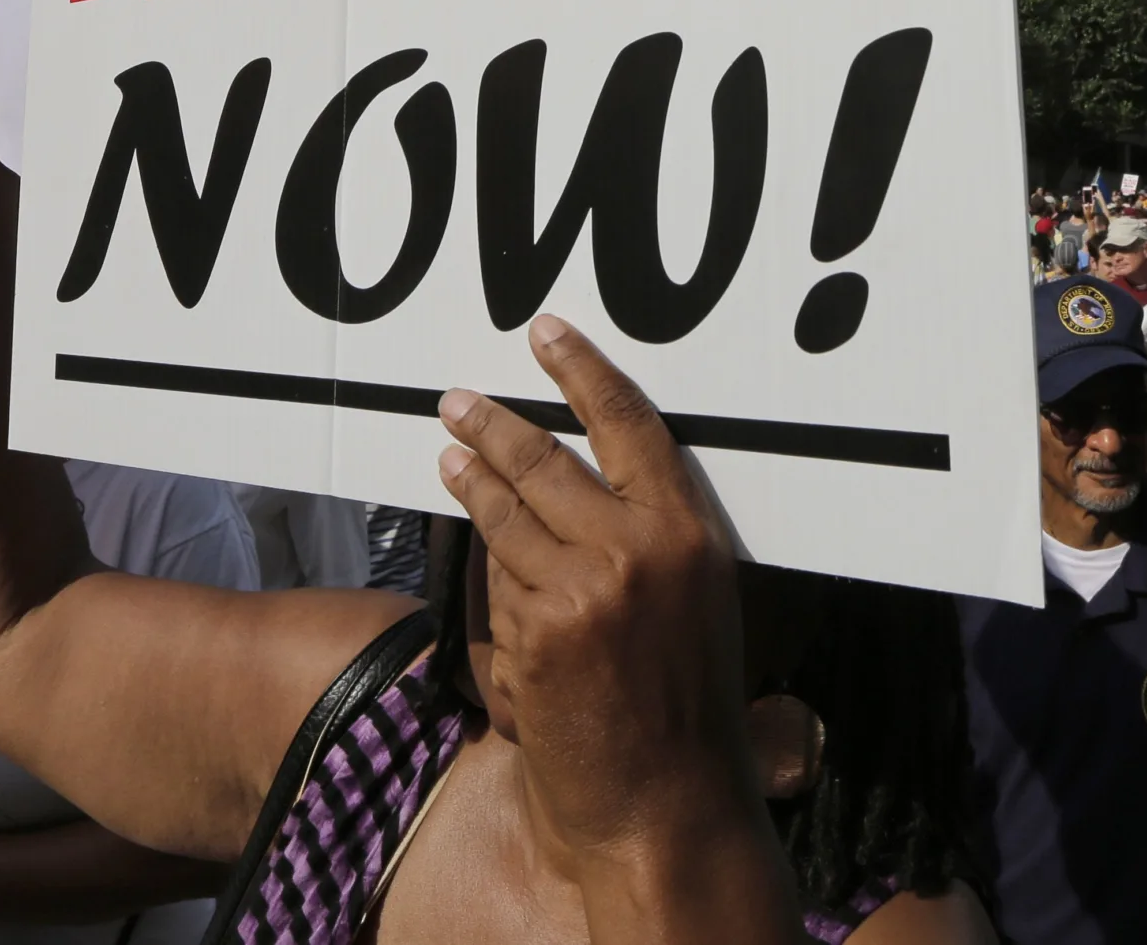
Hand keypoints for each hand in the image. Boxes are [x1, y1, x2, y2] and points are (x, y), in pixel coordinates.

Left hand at [436, 316, 754, 866]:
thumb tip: (579, 489)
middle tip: (457, 399)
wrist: (667, 811)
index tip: (547, 335)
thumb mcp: (697, 608)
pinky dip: (495, 592)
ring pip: (507, 517)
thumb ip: (650, 542)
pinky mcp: (537, 631)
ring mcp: (584, 588)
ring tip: (449, 455)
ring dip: (471, 483)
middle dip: (493, 423)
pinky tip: (497, 594)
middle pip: (547, 459)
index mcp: (691, 535)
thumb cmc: (687, 716)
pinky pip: (499, 587)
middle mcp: (640, 549)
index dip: (583, 371)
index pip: (631, 424)